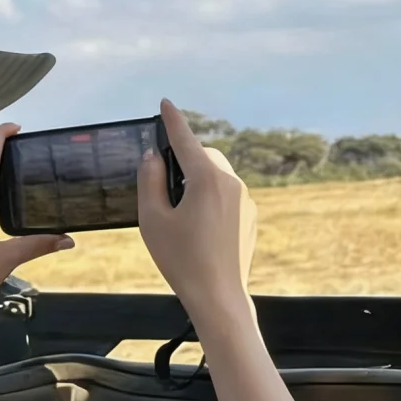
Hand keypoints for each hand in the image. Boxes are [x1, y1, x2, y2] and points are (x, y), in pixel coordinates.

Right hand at [137, 99, 256, 320]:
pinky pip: (226, 195)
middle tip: (164, 190)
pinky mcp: (250, 216)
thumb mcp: (152, 219)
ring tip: (180, 216)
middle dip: (184, 161)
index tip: (166, 104)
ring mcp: (244, 199)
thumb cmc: (181, 260)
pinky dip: (210, 199)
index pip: (186, 139)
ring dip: (197, 182)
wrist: (219, 297)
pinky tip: (198, 229)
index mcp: (206, 178)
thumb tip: (153, 157)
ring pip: (216, 176)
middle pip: (203, 156)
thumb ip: (149, 180)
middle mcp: (231, 182)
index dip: (173, 120)